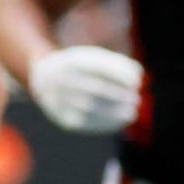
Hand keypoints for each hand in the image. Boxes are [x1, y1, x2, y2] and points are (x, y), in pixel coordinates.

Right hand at [26, 44, 143, 135]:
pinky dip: (107, 123)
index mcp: (71, 62)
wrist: (44, 81)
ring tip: (132, 112)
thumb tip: (138, 74)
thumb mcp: (94, 59)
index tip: (138, 81)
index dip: (120, 74)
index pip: (98, 67)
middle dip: (119, 95)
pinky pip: (87, 123)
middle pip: (95, 89)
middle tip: (136, 99)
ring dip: (116, 112)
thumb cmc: (80, 69)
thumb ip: (117, 64)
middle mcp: (62, 80)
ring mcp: (60, 101)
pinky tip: (121, 122)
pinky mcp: (63, 119)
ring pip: (92, 108)